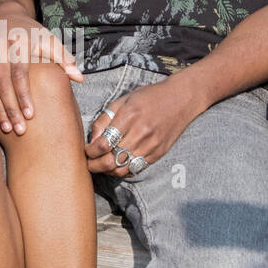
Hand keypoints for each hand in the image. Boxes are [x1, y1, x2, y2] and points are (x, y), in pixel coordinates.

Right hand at [0, 12, 82, 132]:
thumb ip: (64, 58)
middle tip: (19, 130)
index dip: (24, 96)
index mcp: (19, 42)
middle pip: (2, 84)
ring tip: (7, 128)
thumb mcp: (49, 39)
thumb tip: (79, 79)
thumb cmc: (31, 32)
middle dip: (10, 109)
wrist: (2, 14)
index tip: (30, 116)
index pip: (20, 74)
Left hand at [85, 75, 206, 176]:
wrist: (181, 99)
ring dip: (109, 170)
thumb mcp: (123, 101)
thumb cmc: (149, 97)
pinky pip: (136, 169)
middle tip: (89, 163)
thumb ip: (104, 119)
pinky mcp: (158, 154)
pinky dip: (124, 170)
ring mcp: (151, 146)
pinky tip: (119, 164)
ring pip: (122, 170)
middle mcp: (140, 133)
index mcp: (128, 117)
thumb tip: (92, 140)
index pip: (103, 144)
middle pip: (111, 161)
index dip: (90, 151)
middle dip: (95, 166)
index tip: (86, 151)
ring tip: (103, 165)